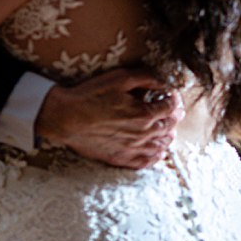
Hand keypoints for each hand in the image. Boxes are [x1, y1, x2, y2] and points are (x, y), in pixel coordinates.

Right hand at [35, 67, 184, 168]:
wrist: (66, 118)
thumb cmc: (91, 95)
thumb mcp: (119, 78)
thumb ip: (145, 78)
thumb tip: (163, 81)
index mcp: (144, 114)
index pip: (170, 108)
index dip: (174, 100)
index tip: (171, 95)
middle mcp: (142, 134)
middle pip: (168, 127)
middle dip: (173, 117)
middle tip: (173, 111)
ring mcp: (132, 149)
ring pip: (160, 146)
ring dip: (167, 136)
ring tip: (168, 130)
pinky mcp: (121, 158)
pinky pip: (145, 162)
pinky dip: (155, 157)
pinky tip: (157, 151)